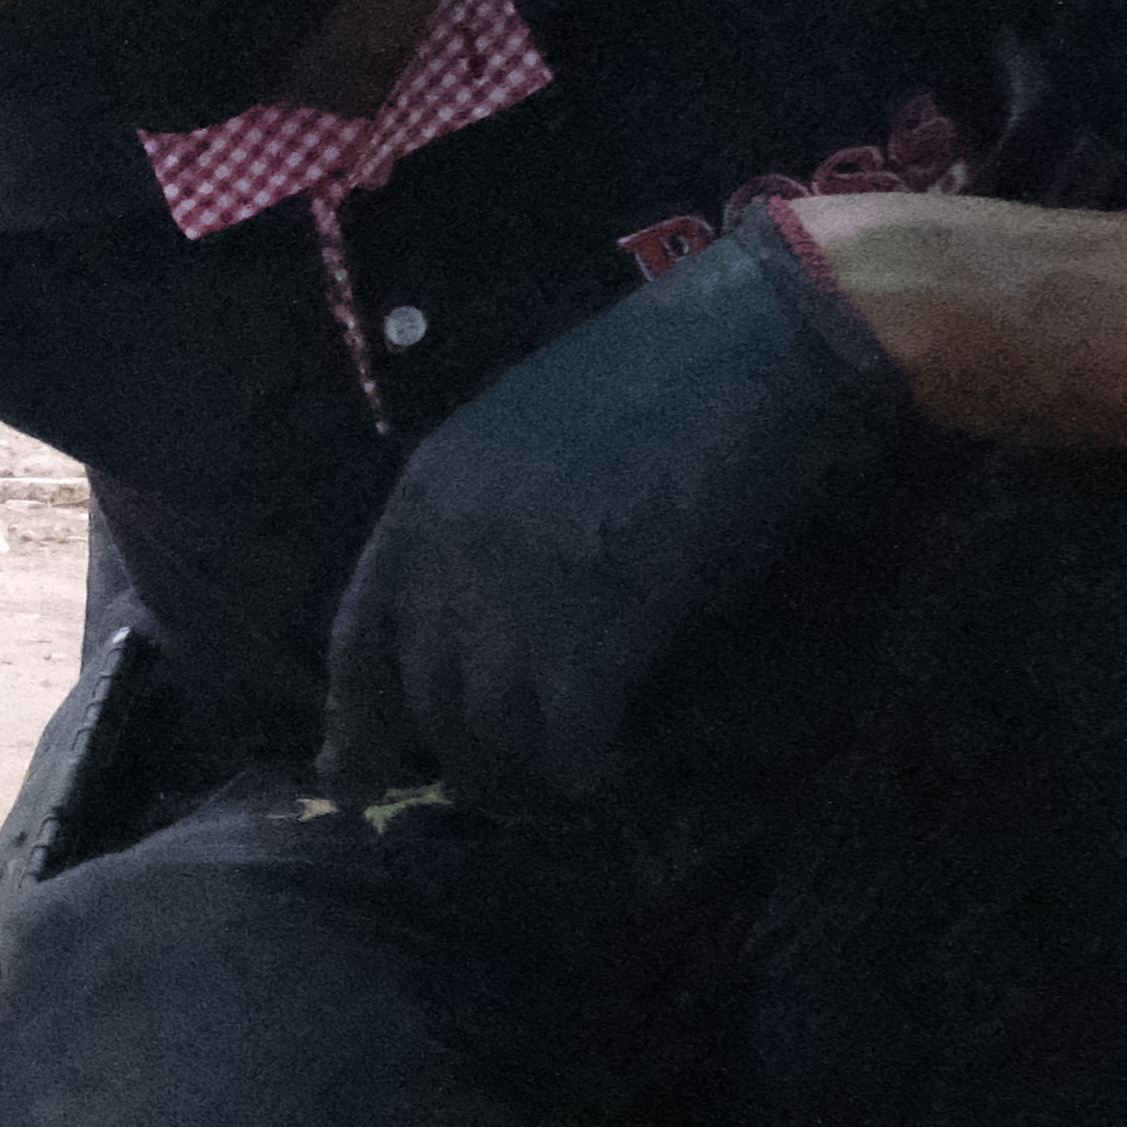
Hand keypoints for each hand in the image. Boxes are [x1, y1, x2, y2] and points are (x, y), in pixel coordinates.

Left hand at [321, 211, 911, 810]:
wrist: (768, 337)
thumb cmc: (677, 369)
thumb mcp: (536, 436)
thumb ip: (489, 522)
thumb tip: (486, 620)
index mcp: (424, 494)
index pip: (357, 641)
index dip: (360, 722)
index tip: (364, 776)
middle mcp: (445, 549)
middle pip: (422, 708)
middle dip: (469, 762)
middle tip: (528, 788)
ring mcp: (511, 593)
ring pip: (488, 742)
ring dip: (536, 779)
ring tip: (588, 777)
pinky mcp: (591, 632)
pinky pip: (567, 749)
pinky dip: (599, 773)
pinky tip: (634, 764)